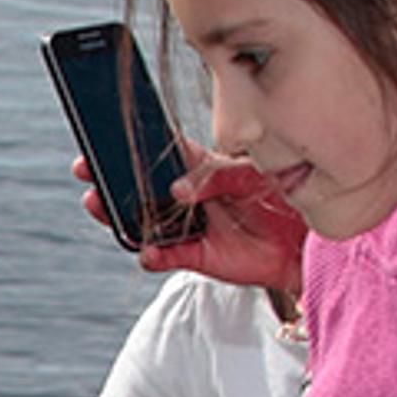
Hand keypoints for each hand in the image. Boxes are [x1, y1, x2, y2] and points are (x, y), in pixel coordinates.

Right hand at [85, 150, 305, 291]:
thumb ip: (216, 177)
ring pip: (145, 221)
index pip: (158, 153)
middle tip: (87, 171)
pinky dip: (154, 255)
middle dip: (110, 180)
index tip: (101, 140)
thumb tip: (176, 189)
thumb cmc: (284, 195)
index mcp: (201, 168)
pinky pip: (167, 256)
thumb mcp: (253, 173)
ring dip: (120, 215)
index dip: (129, 147)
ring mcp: (189, 226)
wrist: (308, 239)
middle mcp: (188, 197)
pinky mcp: (197, 256)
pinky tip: (145, 250)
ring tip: (99, 205)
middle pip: (140, 187)